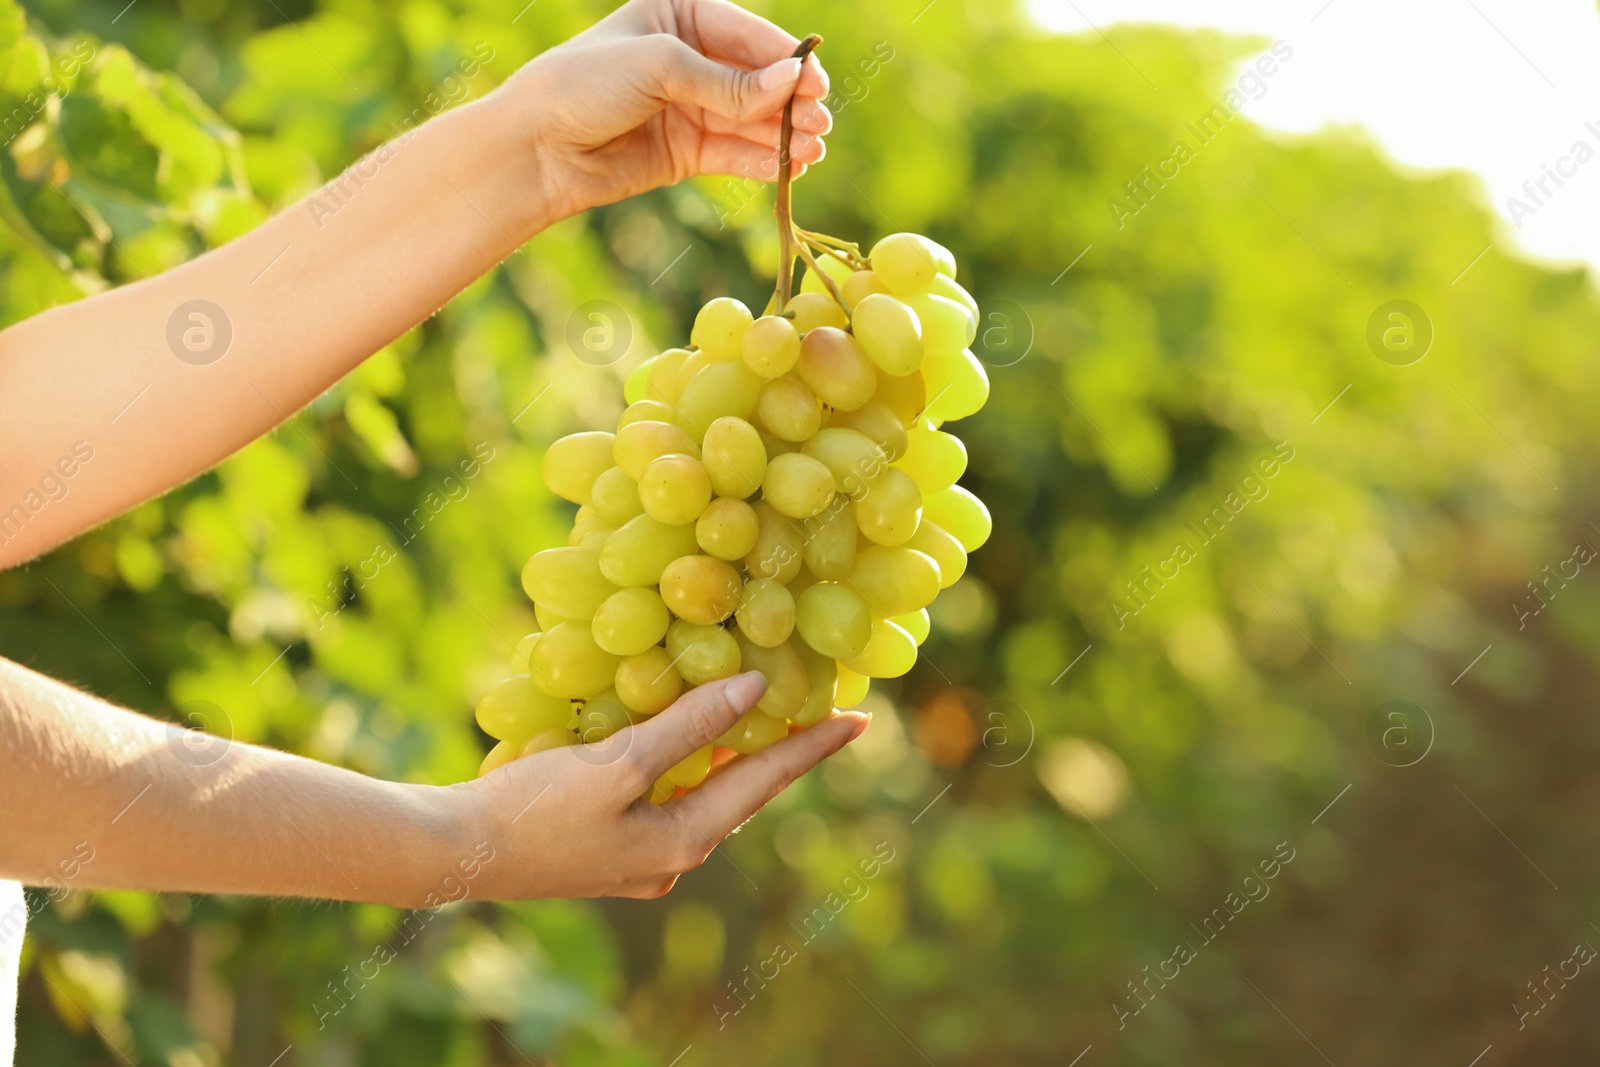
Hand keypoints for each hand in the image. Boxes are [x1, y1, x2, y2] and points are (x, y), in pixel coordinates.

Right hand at [454, 671, 867, 899]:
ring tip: (758, 713)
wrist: (455, 853)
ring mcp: (639, 857)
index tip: (861, 719)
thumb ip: (689, 724)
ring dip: (727, 753)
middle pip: (739, 791)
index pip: (765, 781)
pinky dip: (683, 763)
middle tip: (817, 709)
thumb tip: (755, 687)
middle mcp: (672, 857)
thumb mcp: (619, 763)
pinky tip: (677, 734)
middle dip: (776, 748)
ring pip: (701, 794)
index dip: (813, 746)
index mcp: (684, 839)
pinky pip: (664, 797)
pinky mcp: (606, 846)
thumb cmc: (535, 808)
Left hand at [498, 0, 831, 222]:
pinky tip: (790, 168)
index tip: (815, 86)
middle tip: (819, 124)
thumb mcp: (660, 68)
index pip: (747, 36)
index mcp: (681, 15)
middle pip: (757, 80)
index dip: (785, 62)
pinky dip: (764, 161)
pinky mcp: (687, 151)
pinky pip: (736, 154)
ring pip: (751, 121)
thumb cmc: (586, 85)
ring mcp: (691, 107)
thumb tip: (792, 82)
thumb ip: (728, 82)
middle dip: (790, 103)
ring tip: (812, 151)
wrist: (537, 148)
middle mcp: (690, 58)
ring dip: (784, 136)